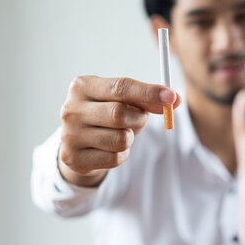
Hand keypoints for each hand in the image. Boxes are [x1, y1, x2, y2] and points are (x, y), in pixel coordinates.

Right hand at [58, 76, 180, 185]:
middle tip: (140, 119)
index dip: (149, 92)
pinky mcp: (73, 158)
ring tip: (121, 134)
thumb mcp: (125, 102)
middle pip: (119, 114)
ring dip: (130, 137)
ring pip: (121, 139)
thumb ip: (148, 100)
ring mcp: (69, 134)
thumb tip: (175, 100)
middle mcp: (71, 108)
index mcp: (82, 86)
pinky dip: (122, 154)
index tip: (171, 97)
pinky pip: (115, 158)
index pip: (121, 87)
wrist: (79, 144)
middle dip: (139, 119)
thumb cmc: (107, 116)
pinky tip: (111, 149)